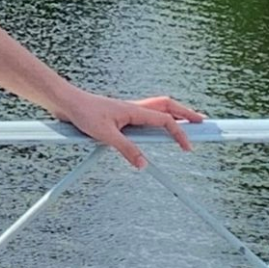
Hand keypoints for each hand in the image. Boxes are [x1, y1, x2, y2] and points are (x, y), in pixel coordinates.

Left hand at [58, 91, 204, 169]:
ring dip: (174, 113)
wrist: (66, 102)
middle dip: (186, 112)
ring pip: (157, 108)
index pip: (165, 120)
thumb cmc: (83, 113)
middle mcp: (133, 108)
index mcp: (134, 110)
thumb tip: (144, 165)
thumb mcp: (105, 135)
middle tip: (202, 121)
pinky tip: (157, 127)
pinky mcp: (119, 116)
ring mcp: (127, 111)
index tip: (189, 148)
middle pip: (167, 105)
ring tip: (187, 121)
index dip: (180, 133)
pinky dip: (158, 118)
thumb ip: (126, 149)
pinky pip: (145, 115)